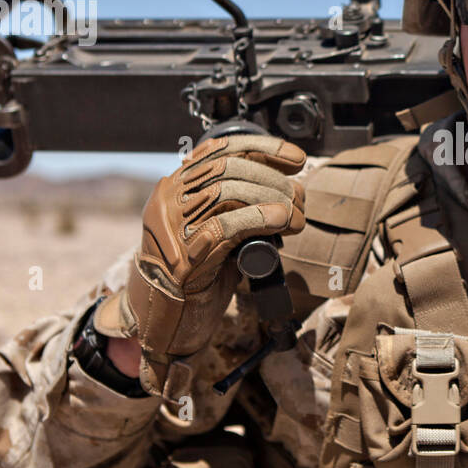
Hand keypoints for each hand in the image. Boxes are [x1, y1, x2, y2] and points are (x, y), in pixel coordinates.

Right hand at [97, 134, 306, 396]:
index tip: (296, 158)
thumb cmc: (201, 273)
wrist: (168, 319)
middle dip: (272, 179)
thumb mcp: (222, 230)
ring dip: (270, 199)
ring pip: (226, 192)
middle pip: (227, 168)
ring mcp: (172, 227)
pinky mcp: (182, 257)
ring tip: (296, 215)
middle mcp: (170, 200)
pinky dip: (258, 218)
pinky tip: (281, 220)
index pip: (219, 149)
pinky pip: (223, 226)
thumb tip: (291, 192)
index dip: (262, 148)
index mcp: (178, 186)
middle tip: (299, 198)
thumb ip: (242, 206)